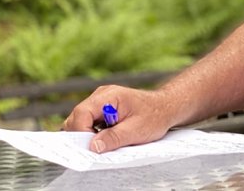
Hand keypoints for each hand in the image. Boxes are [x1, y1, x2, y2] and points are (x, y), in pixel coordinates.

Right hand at [62, 86, 176, 153]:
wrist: (167, 107)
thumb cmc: (155, 115)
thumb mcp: (136, 130)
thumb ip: (114, 138)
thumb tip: (93, 147)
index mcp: (108, 96)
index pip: (81, 113)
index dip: (81, 132)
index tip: (90, 147)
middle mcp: (101, 96)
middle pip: (77, 117)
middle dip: (83, 134)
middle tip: (97, 147)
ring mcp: (100, 101)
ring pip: (81, 121)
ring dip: (88, 134)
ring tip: (105, 141)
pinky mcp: (102, 109)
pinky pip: (89, 122)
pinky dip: (93, 132)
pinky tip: (107, 137)